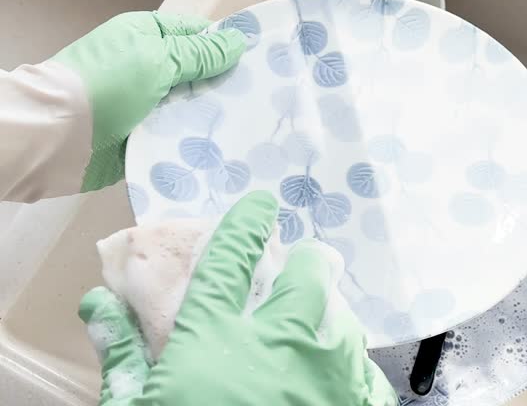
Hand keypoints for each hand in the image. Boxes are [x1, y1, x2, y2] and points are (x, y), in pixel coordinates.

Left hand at [52, 12, 245, 191]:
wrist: (58, 137)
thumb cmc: (107, 85)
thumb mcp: (157, 59)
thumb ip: (200, 54)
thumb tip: (239, 41)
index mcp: (148, 36)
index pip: (198, 34)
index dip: (227, 45)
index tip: (263, 61)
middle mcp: (149, 66)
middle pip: (200, 73)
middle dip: (227, 84)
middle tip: (266, 97)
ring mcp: (148, 102)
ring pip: (193, 106)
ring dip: (214, 115)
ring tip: (254, 124)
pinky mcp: (147, 135)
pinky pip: (180, 134)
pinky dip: (197, 139)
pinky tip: (227, 146)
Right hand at [79, 191, 397, 405]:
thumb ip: (121, 358)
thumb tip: (98, 304)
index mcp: (217, 340)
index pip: (229, 260)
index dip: (245, 223)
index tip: (260, 204)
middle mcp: (279, 345)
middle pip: (307, 277)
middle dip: (307, 261)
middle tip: (305, 260)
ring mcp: (324, 376)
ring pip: (343, 318)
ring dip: (333, 309)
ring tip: (323, 310)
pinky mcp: (352, 404)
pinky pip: (364, 371)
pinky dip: (353, 363)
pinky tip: (343, 365)